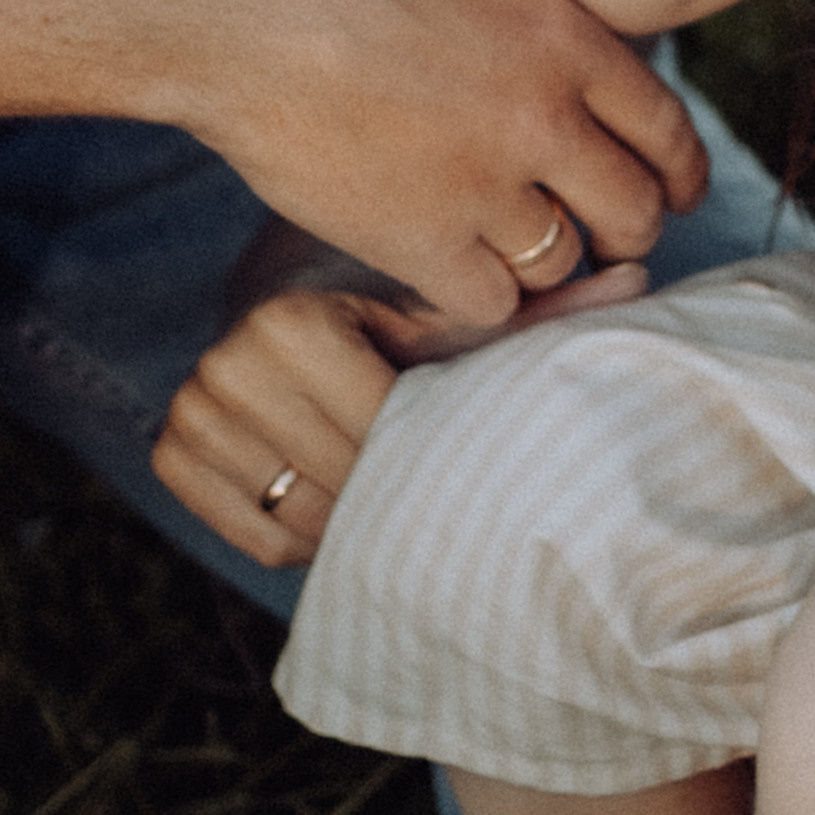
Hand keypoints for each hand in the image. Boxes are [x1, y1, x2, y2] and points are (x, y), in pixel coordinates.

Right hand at [151, 261, 650, 567]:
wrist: (310, 340)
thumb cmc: (411, 335)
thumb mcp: (470, 326)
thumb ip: (548, 309)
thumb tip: (644, 275)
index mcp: (296, 320)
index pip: (387, 430)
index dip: (434, 448)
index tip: (453, 434)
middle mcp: (227, 360)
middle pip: (346, 479)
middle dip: (398, 487)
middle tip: (423, 464)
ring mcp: (191, 410)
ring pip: (304, 519)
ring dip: (355, 516)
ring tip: (379, 468)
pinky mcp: (169, 457)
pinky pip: (260, 539)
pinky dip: (304, 534)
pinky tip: (328, 485)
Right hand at [166, 0, 708, 324]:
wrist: (231, 4)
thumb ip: (541, 31)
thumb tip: (584, 80)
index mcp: (565, 37)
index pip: (666, 129)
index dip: (679, 174)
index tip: (676, 194)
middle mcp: (541, 114)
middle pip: (633, 210)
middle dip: (627, 229)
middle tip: (603, 234)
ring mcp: (482, 183)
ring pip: (564, 263)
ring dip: (547, 263)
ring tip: (517, 249)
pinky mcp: (417, 240)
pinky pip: (492, 302)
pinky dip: (481, 296)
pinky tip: (456, 273)